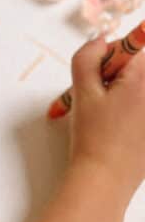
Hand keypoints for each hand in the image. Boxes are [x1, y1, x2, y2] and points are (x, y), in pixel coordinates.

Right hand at [68, 35, 144, 203]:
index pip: (138, 45)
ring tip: (103, 112)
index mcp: (144, 80)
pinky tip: (115, 126)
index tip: (104, 69)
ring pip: (138, 88)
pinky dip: (129, 109)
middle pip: (140, 67)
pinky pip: (139, 107)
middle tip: (97, 93)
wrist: (105, 180)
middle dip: (117, 73)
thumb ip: (87, 57)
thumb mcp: (83, 91)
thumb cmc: (94, 139)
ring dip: (123, 91)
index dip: (116, 53)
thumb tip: (99, 41)